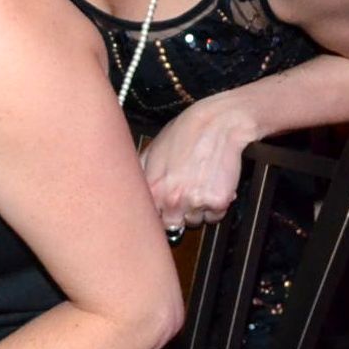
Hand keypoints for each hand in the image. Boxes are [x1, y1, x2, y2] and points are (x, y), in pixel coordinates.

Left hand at [141, 95, 257, 231]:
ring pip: (194, 221)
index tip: (160, 209)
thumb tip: (130, 191)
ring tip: (199, 183)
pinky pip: (215, 216)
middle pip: (172, 226)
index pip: (148, 219)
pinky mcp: (218, 202)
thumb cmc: (184, 134)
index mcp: (152, 188)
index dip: (155, 214)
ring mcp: (195, 202)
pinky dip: (216, 206)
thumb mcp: (152, 150)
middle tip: (184, 193)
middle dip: (177, 214)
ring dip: (197, 209)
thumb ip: (140, 174)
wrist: (218, 123)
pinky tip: (213, 185)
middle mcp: (172, 199)